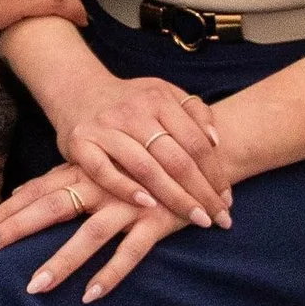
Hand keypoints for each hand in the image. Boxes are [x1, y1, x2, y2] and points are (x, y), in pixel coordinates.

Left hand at [0, 162, 191, 301]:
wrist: (205, 151)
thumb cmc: (150, 160)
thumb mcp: (107, 164)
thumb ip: (67, 177)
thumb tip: (23, 192)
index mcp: (87, 172)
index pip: (36, 191)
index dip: (6, 212)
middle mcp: (101, 185)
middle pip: (49, 208)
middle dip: (14, 229)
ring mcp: (129, 203)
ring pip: (87, 235)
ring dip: (60, 262)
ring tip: (33, 287)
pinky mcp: (156, 220)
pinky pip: (130, 251)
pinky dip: (110, 273)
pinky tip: (90, 295)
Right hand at [43, 62, 232, 227]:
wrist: (77, 87)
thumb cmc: (129, 99)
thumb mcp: (163, 93)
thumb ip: (193, 111)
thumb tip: (215, 141)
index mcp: (159, 98)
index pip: (195, 142)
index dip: (215, 173)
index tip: (227, 199)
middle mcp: (134, 112)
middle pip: (175, 158)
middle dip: (201, 193)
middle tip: (218, 218)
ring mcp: (106, 127)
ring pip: (145, 167)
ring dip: (174, 198)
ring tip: (195, 218)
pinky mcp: (80, 143)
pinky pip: (104, 171)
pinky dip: (125, 189)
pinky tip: (147, 205)